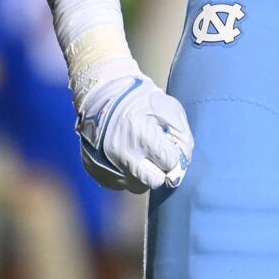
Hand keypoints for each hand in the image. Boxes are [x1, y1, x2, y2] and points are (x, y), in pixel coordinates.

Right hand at [73, 57, 192, 193]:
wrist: (102, 93)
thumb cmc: (140, 98)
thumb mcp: (168, 108)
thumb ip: (182, 136)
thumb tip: (183, 162)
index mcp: (142, 136)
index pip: (170, 163)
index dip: (172, 153)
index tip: (166, 144)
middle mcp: (123, 155)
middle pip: (154, 181)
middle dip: (160, 169)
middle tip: (156, 154)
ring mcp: (107, 165)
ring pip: (136, 186)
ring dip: (143, 174)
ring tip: (140, 154)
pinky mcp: (95, 171)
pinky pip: (119, 183)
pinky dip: (125, 174)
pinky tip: (125, 156)